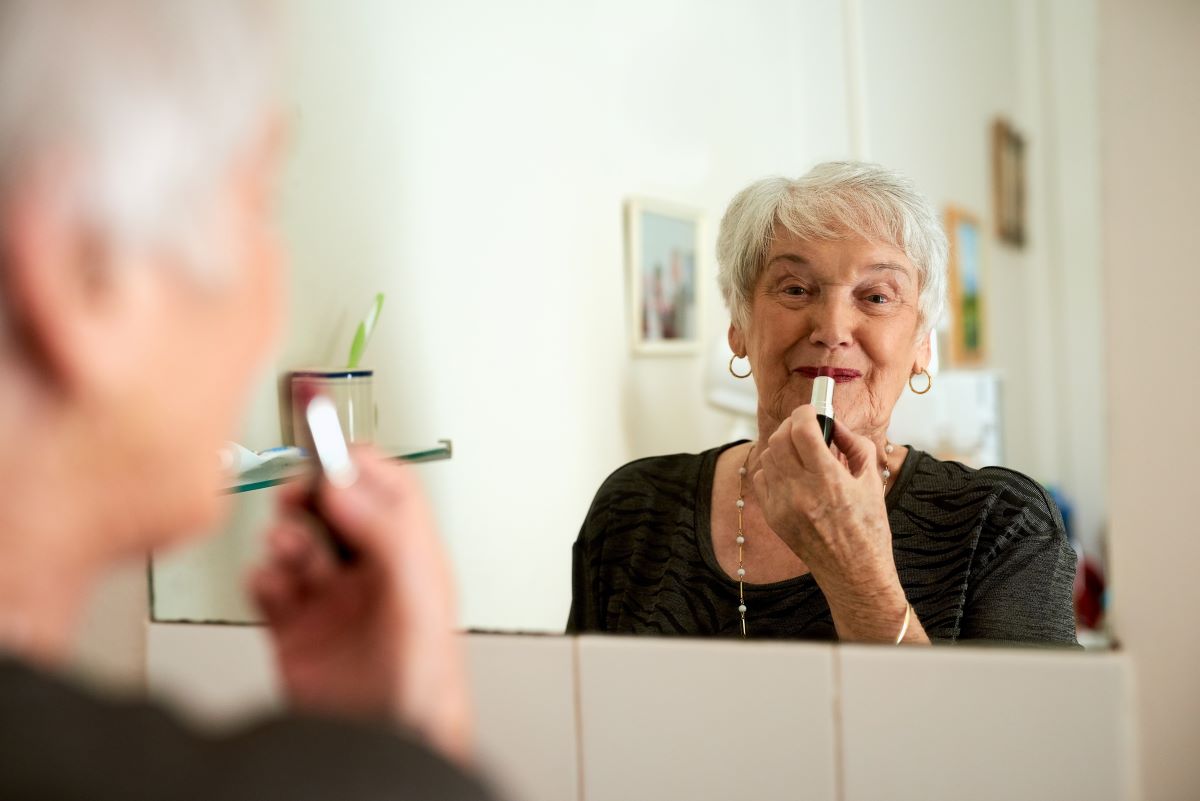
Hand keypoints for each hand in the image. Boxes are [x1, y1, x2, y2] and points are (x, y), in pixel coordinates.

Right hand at [249, 448, 471, 763]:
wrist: (385, 741)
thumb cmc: (422, 682)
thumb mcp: (417, 595)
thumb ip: (387, 535)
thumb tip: (346, 484)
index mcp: (410, 557)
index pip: (387, 489)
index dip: (357, 464)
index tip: (327, 454)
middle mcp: (371, 574)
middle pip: (335, 509)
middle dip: (311, 495)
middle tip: (295, 494)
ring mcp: (331, 600)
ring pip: (297, 544)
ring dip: (285, 537)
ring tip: (285, 549)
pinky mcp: (295, 631)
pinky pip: (269, 587)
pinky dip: (262, 578)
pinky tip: (270, 586)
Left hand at [752, 406, 916, 641]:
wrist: (854, 573)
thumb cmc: (868, 529)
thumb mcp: (872, 480)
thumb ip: (854, 444)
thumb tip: (834, 423)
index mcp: (828, 481)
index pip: (802, 430)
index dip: (806, 413)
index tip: (812, 411)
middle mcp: (800, 492)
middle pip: (780, 439)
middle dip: (792, 426)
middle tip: (806, 426)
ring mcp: (782, 505)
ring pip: (768, 456)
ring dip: (782, 445)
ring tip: (800, 449)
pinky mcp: (773, 517)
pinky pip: (761, 478)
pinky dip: (773, 467)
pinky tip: (790, 471)